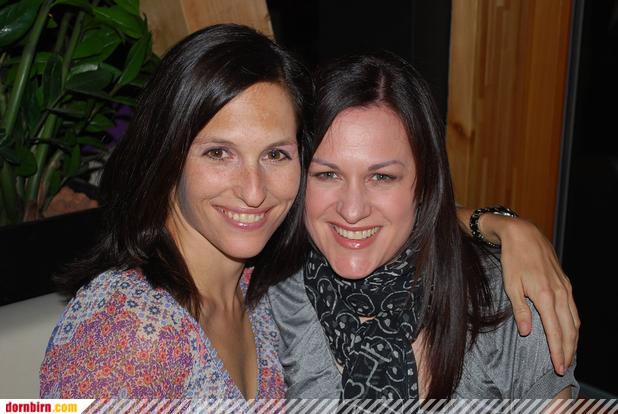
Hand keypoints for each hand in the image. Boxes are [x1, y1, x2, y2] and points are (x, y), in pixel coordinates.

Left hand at [485, 215, 579, 374]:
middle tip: (564, 367)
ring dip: (573, 339)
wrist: (523, 234)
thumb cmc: (513, 259)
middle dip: (568, 350)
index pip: (555, 331)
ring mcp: (565, 288)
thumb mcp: (511, 285)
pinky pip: (574, 308)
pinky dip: (574, 323)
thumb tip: (526, 333)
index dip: (558, 351)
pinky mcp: (566, 282)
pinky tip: (571, 330)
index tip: (559, 367)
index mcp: (545, 296)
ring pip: (575, 320)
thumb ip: (521, 310)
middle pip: (569, 329)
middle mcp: (560, 293)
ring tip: (569, 354)